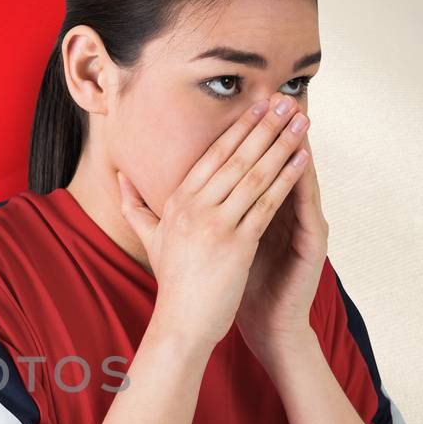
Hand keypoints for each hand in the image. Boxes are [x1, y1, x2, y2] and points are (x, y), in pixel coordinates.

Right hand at [117, 94, 310, 354]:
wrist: (181, 323)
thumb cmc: (172, 283)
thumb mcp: (150, 239)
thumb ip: (134, 205)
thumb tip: (119, 177)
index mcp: (176, 203)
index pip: (212, 155)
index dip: (238, 127)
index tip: (258, 104)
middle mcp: (193, 208)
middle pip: (235, 157)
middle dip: (264, 125)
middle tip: (286, 100)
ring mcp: (214, 224)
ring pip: (254, 174)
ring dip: (281, 143)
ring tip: (301, 121)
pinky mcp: (236, 244)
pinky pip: (266, 203)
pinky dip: (286, 178)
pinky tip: (303, 159)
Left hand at [233, 105, 326, 364]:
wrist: (267, 325)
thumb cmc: (241, 285)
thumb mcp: (218, 246)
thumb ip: (207, 216)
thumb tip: (182, 194)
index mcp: (257, 211)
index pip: (254, 168)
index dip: (249, 139)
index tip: (243, 106)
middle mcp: (283, 214)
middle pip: (278, 166)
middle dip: (274, 133)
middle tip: (274, 98)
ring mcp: (300, 227)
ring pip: (299, 181)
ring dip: (297, 151)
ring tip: (297, 120)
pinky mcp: (311, 246)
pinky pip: (308, 211)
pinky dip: (304, 188)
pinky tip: (303, 166)